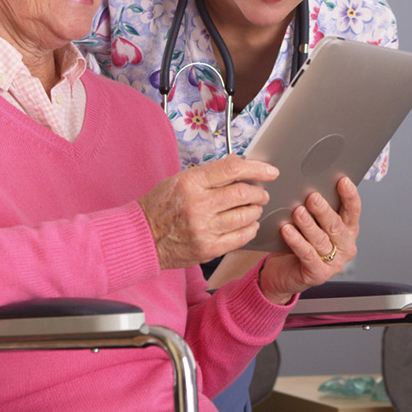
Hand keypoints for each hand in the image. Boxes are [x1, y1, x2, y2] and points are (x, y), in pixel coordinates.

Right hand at [138, 154, 278, 269]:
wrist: (141, 237)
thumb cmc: (160, 206)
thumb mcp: (179, 180)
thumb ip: (209, 173)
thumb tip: (239, 163)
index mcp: (190, 182)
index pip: (232, 169)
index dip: (257, 168)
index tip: (270, 171)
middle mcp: (198, 205)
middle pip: (243, 193)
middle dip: (259, 192)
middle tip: (260, 193)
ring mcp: (204, 228)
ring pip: (246, 216)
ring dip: (256, 210)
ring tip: (253, 208)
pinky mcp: (209, 248)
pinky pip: (241, 237)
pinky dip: (250, 228)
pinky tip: (248, 224)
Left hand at [259, 176, 360, 304]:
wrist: (282, 272)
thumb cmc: (297, 242)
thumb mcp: (309, 223)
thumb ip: (314, 209)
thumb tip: (307, 185)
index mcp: (347, 230)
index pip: (353, 211)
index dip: (349, 196)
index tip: (342, 180)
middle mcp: (345, 246)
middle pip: (336, 225)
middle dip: (324, 210)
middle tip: (312, 197)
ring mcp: (334, 262)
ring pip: (321, 239)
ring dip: (308, 225)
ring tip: (297, 212)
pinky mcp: (318, 274)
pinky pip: (307, 254)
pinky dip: (297, 241)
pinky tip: (287, 230)